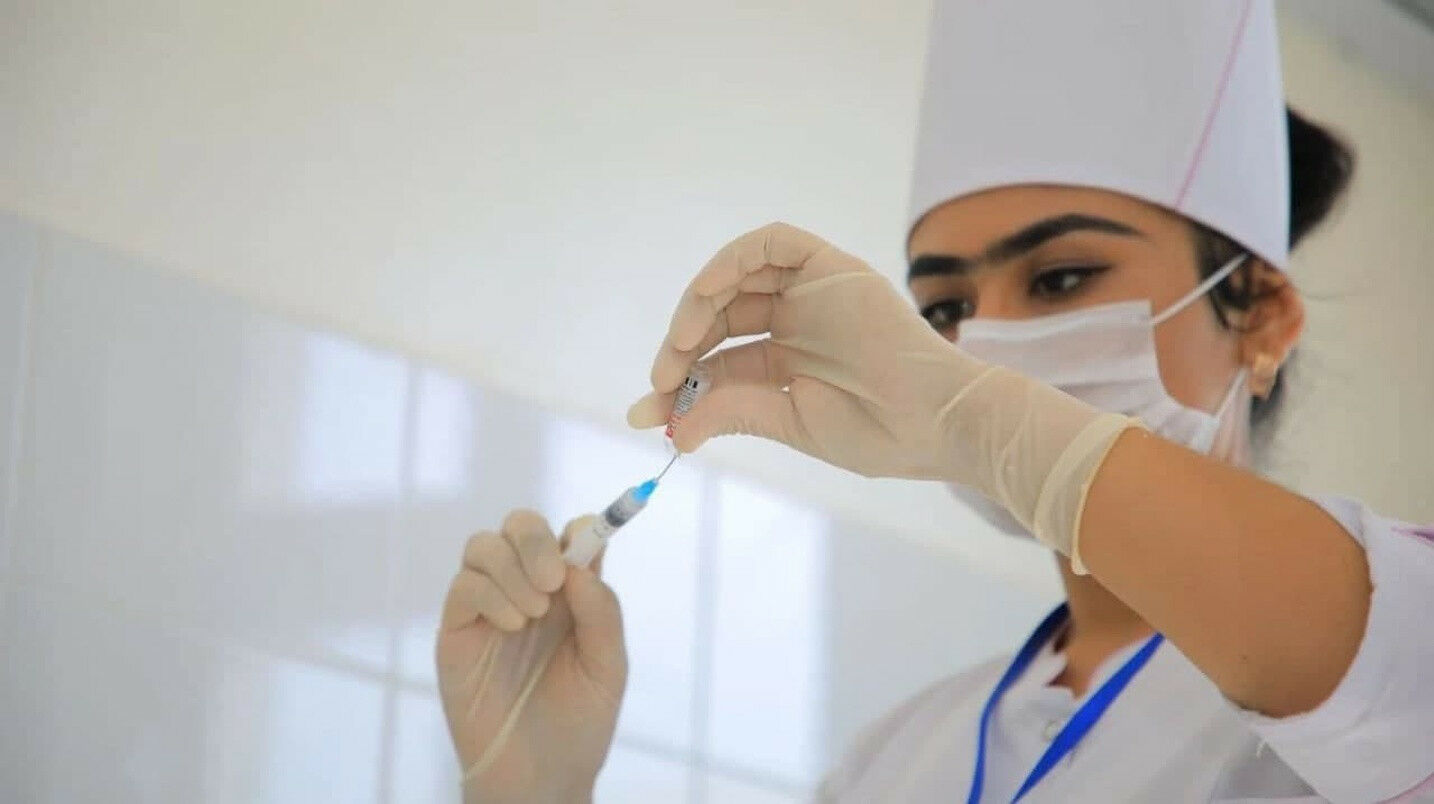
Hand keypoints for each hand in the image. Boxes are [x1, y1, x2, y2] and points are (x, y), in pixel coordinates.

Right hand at [436, 510, 626, 803]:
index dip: (581, 529)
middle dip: (535, 538)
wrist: (540, 775)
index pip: (570, 534)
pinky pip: (463, 586)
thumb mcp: (608, 667)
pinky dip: (490, 594)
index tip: (588, 541)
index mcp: (571, 593)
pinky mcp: (458, 631)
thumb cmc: (579, 722)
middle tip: (552, 578)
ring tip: (534, 615)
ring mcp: (489, 607)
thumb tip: (579, 563)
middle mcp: (528, 590)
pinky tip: (513, 626)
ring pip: (484, 546)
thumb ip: (602, 612)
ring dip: (512, 569)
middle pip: (519, 526)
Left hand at [626, 221, 987, 480]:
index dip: (681, 380)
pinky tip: (709, 293)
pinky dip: (734, 259)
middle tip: (661, 378)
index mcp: (789, 363)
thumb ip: (730, 411)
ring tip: (680, 341)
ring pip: (739, 275)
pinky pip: (774, 243)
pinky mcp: (831, 267)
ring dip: (699, 302)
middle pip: (720, 315)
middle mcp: (797, 321)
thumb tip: (669, 428)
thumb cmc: (876, 432)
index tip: (647, 409)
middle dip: (682, 343)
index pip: (718, 360)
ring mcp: (813, 292)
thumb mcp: (787, 422)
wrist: (936, 421)